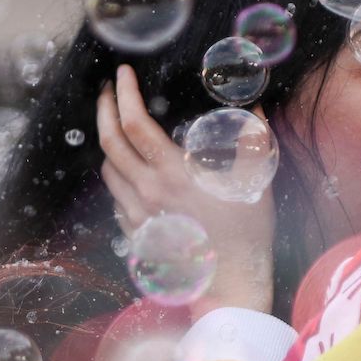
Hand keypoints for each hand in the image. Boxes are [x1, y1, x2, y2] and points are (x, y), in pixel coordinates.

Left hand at [96, 64, 276, 317]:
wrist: (229, 285)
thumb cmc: (246, 234)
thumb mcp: (257, 181)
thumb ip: (254, 139)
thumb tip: (255, 107)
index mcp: (172, 173)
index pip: (133, 124)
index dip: (124, 94)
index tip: (123, 74)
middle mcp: (147, 192)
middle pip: (108, 142)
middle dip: (104, 110)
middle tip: (109, 91)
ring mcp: (137, 215)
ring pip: (108, 171)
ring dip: (110, 145)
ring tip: (120, 130)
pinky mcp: (136, 233)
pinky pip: (116, 198)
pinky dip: (119, 178)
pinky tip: (133, 173)